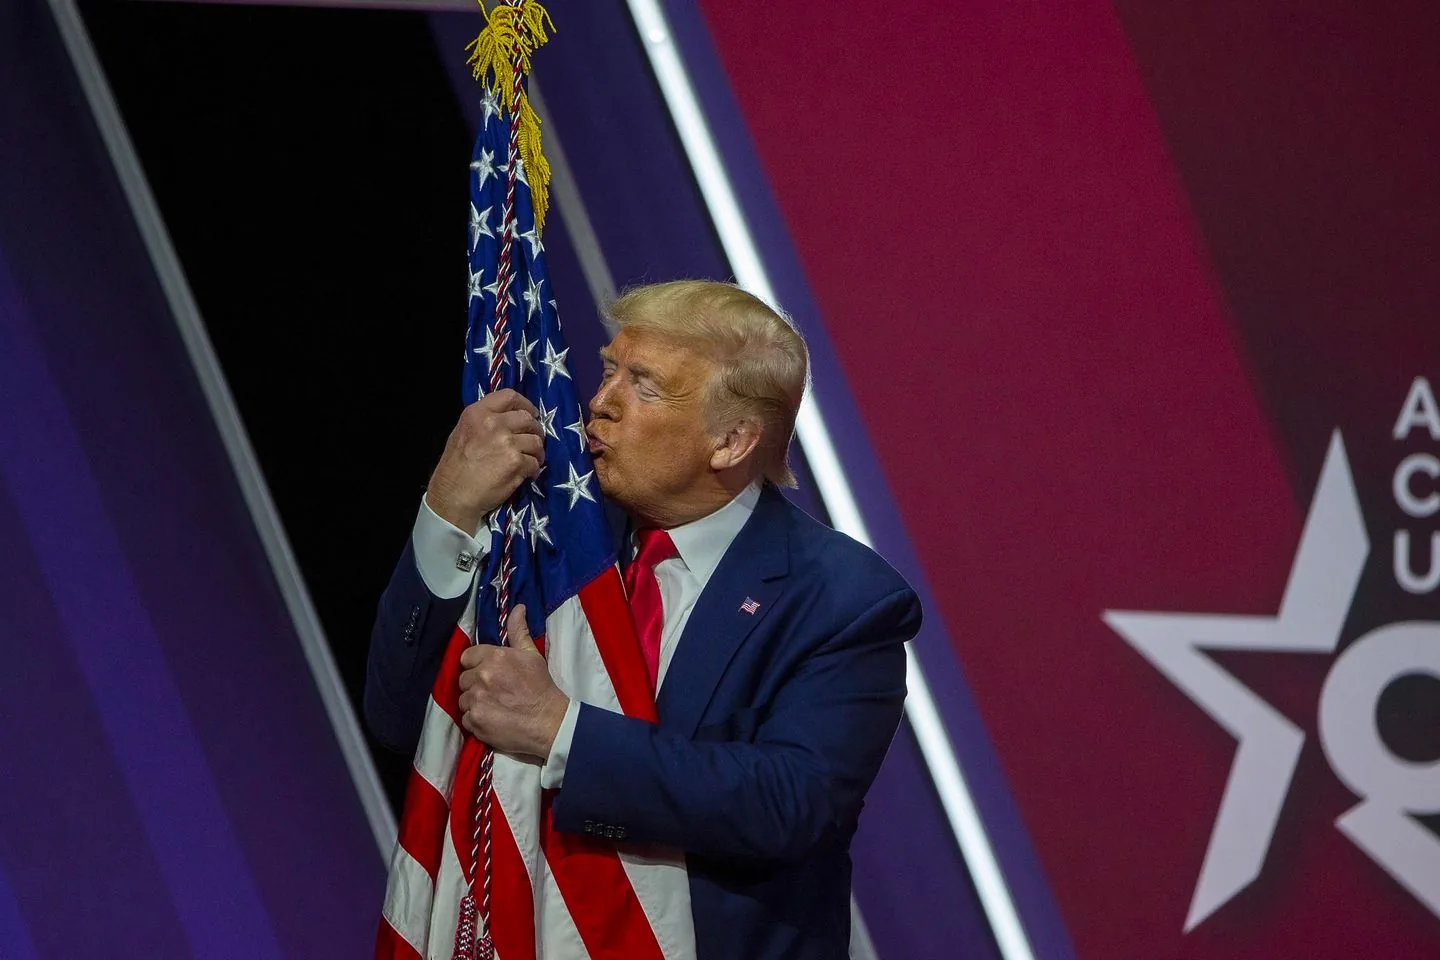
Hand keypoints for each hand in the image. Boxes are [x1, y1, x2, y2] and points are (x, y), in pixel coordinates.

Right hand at [427, 389, 543, 533]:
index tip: (531, 414)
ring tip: (531, 460)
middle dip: (535, 430)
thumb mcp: (463, 432)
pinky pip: (535, 462)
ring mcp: (506, 442)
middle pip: (527, 418)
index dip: (525, 405)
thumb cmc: (455, 467)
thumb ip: (485, 421)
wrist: (453, 495)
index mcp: (477, 413)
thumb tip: (511, 418)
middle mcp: (493, 424)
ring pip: (536, 441)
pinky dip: (534, 470)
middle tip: (532, 442)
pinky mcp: (516, 462)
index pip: (509, 396)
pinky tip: (526, 474)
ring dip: (537, 452)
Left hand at [457, 605, 568, 757]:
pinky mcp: (475, 721)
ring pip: (463, 699)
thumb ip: (519, 631)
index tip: (488, 673)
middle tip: (493, 691)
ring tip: (493, 706)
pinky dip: (476, 720)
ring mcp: (476, 699)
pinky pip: (466, 718)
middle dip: (475, 684)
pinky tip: (492, 719)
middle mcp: (482, 676)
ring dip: (474, 703)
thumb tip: (517, 608)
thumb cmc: (541, 687)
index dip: (476, 665)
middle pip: (463, 679)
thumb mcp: (532, 655)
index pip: (467, 657)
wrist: (549, 722)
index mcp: (495, 657)